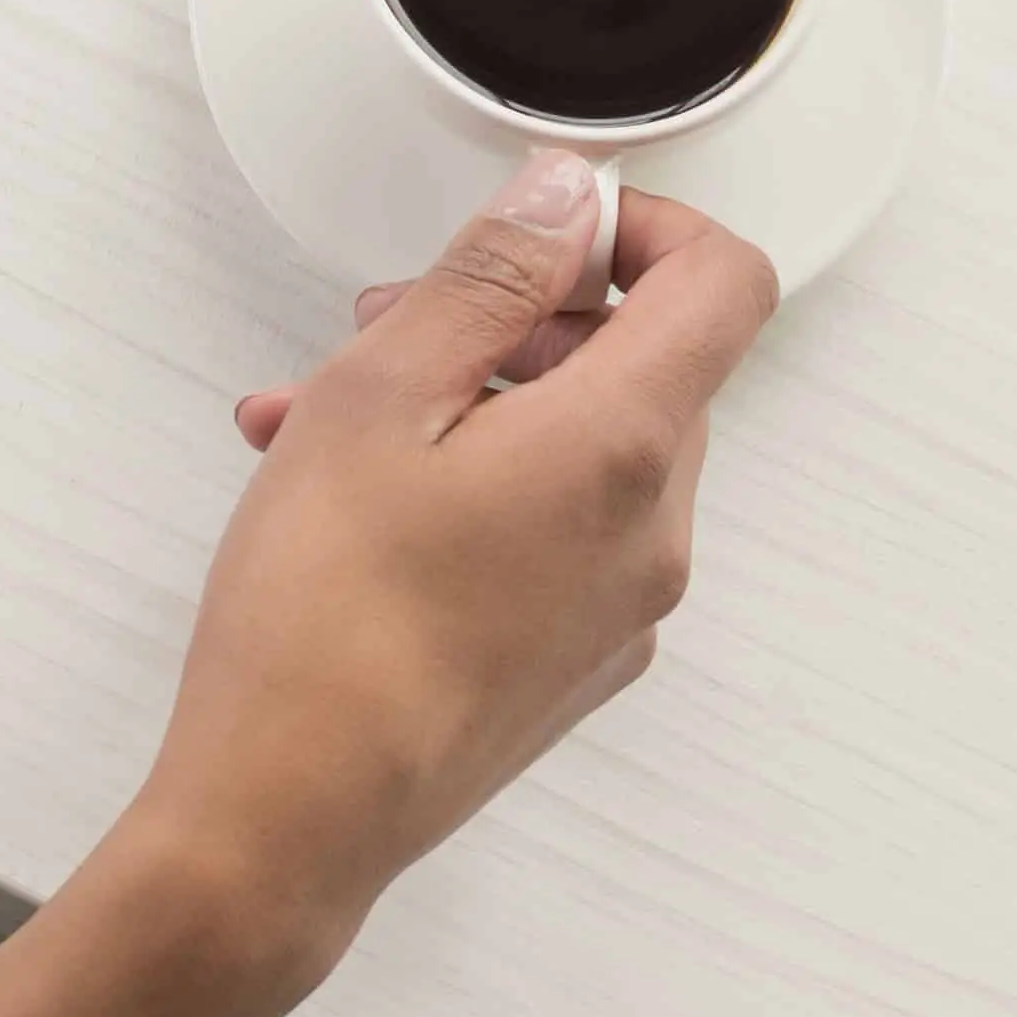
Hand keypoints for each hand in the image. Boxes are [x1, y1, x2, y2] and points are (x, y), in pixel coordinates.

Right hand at [110, 150, 781, 999]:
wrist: (291, 818)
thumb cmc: (320, 625)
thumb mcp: (377, 395)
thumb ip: (488, 277)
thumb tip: (564, 198)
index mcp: (625, 448)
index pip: (725, 282)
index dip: (644, 224)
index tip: (548, 225)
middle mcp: (652, 532)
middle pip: (644, 363)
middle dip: (519, 318)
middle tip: (394, 320)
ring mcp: (621, 609)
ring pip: (580, 448)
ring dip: (472, 402)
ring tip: (322, 418)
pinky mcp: (574, 662)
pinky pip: (555, 532)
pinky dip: (475, 487)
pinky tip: (352, 501)